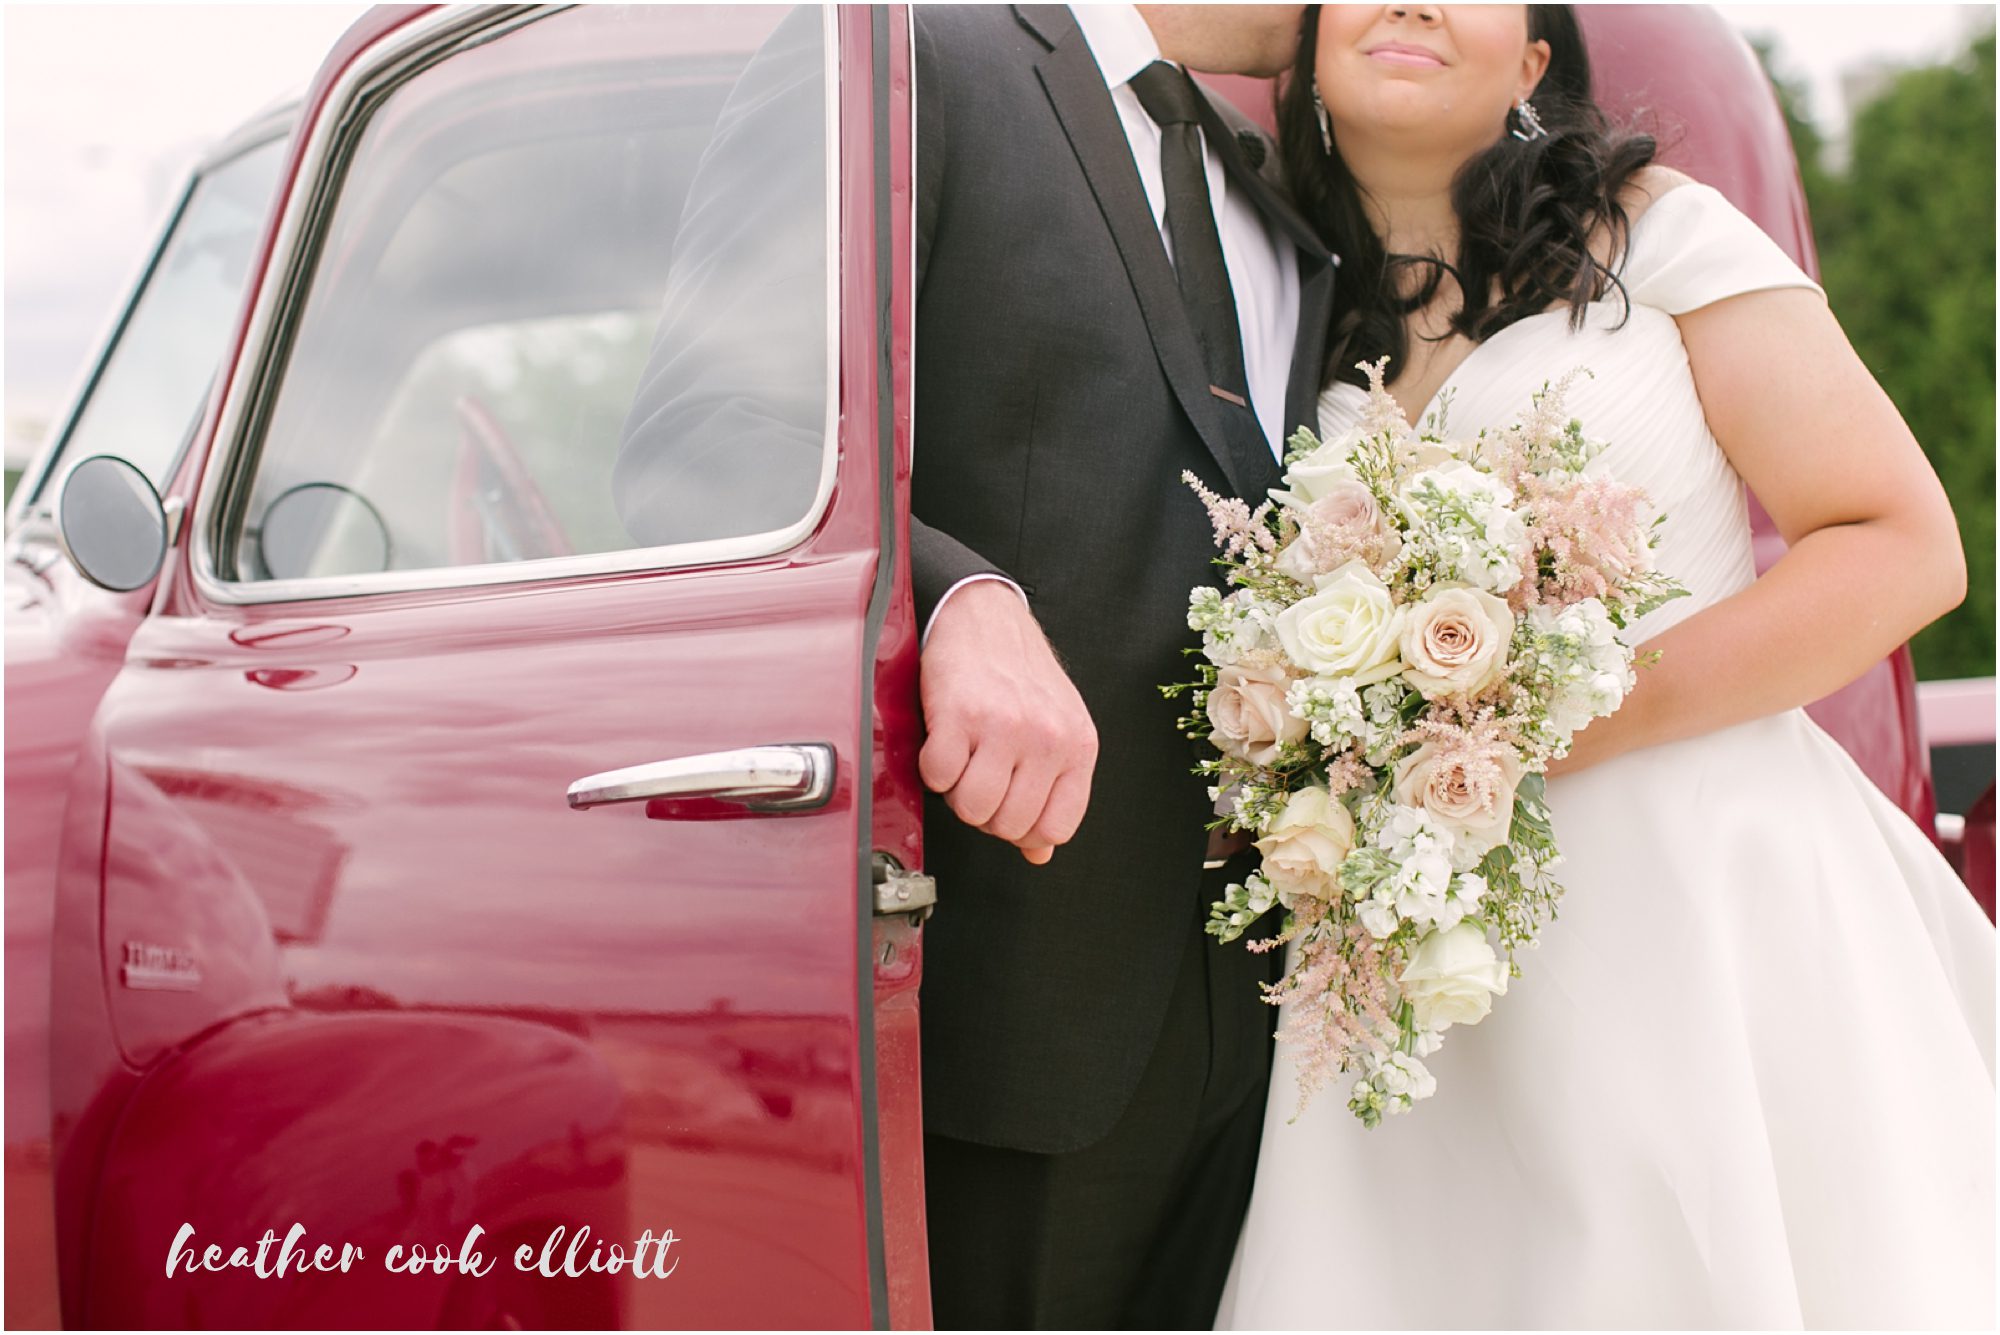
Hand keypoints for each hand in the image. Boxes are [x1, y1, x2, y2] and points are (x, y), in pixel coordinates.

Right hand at [918, 580, 1098, 863]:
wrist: (984, 615)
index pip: (1056, 829)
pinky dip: (932, 768)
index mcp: (1078, 746)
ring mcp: (1004, 726)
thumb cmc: (1019, 672)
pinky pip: (939, 777)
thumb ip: (1053, 791)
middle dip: (985, 810)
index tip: (1008, 806)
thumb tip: (1040, 852)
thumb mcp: (1055, 730)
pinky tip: (944, 741)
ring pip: (971, 808)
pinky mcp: (960, 714)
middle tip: (980, 775)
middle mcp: (1046, 737)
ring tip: (964, 758)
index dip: (1023, 829)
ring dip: (956, 791)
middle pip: (1008, 825)